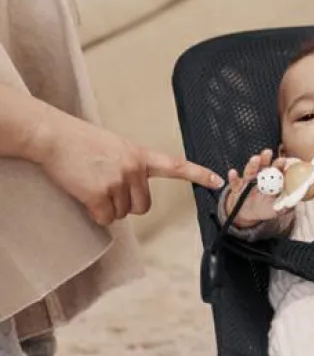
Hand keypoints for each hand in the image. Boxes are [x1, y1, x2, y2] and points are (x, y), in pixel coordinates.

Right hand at [30, 109, 223, 226]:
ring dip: (107, 208)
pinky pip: (105, 218)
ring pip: (122, 214)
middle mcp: (135, 169)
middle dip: (126, 204)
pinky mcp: (100, 194)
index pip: (176, 166)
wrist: (54, 137)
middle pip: (142, 206)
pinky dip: (94, 213)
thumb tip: (131, 192)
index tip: (217, 181)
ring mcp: (119, 182)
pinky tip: (84, 195)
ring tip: (92, 185)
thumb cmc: (80, 142)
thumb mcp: (115, 147)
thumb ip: (130, 166)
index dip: (198, 175)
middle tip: (106, 188)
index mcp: (141, 155)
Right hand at [225, 150, 288, 227]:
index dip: (280, 164)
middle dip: (265, 158)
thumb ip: (286, 204)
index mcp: (272, 179)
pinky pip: (234, 182)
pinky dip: (233, 177)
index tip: (283, 160)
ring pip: (250, 171)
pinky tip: (233, 172)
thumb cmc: (266, 208)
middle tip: (268, 152)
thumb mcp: (278, 208)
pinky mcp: (237, 188)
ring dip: (252, 164)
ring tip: (255, 159)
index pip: (277, 170)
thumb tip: (296, 201)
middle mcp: (260, 177)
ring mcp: (248, 181)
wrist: (249, 214)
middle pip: (263, 166)